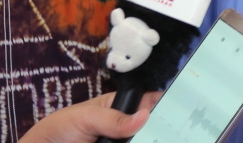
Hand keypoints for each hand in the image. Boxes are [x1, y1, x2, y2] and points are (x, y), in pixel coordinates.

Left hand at [20, 92, 161, 142]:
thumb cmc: (61, 129)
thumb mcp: (86, 117)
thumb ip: (114, 118)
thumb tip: (145, 116)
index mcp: (121, 109)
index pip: (150, 103)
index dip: (166, 106)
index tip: (181, 111)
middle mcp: (126, 130)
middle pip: (152, 129)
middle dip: (163, 131)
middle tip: (173, 133)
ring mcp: (122, 142)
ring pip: (146, 139)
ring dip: (152, 138)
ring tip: (166, 138)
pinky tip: (153, 141)